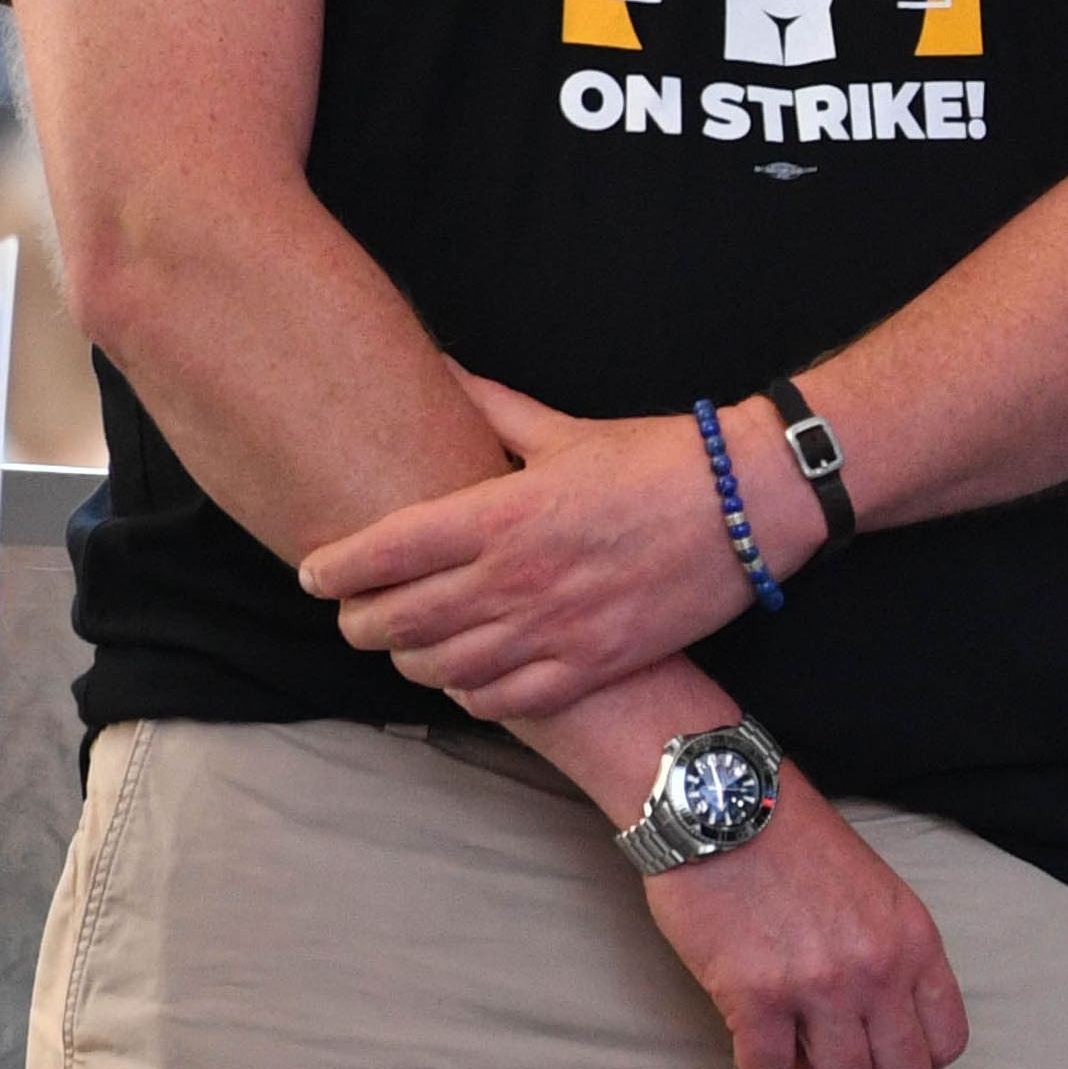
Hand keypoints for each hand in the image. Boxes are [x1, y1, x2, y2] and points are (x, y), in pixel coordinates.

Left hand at [299, 376, 802, 716]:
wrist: (751, 504)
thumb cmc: (659, 460)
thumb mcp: (566, 429)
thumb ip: (491, 408)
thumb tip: (438, 368)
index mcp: (502, 513)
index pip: (382, 553)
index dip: (333, 568)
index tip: (316, 572)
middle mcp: (516, 578)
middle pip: (396, 621)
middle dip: (359, 623)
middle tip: (355, 615)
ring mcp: (553, 629)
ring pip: (440, 669)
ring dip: (411, 662)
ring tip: (409, 647)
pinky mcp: (591, 664)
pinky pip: (502, 700)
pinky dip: (470, 694)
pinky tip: (468, 677)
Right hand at [634, 774, 965, 1068]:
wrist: (726, 808)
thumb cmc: (793, 844)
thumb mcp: (875, 891)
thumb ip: (889, 952)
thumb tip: (883, 1019)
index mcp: (915, 940)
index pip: (947, 1041)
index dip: (913, 1064)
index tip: (880, 1060)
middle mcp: (879, 968)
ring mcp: (820, 985)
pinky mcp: (755, 995)